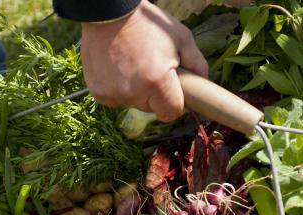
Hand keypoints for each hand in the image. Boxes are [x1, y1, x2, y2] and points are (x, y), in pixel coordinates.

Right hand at [81, 0, 207, 121]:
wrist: (109, 13)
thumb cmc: (148, 24)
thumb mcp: (180, 37)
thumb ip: (197, 64)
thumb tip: (203, 85)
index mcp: (157, 82)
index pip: (171, 113)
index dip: (176, 104)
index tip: (174, 93)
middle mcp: (133, 93)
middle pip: (151, 109)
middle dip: (154, 95)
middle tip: (152, 70)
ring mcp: (113, 95)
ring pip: (132, 103)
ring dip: (135, 91)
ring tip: (132, 64)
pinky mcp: (99, 93)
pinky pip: (115, 99)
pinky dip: (118, 88)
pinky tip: (117, 68)